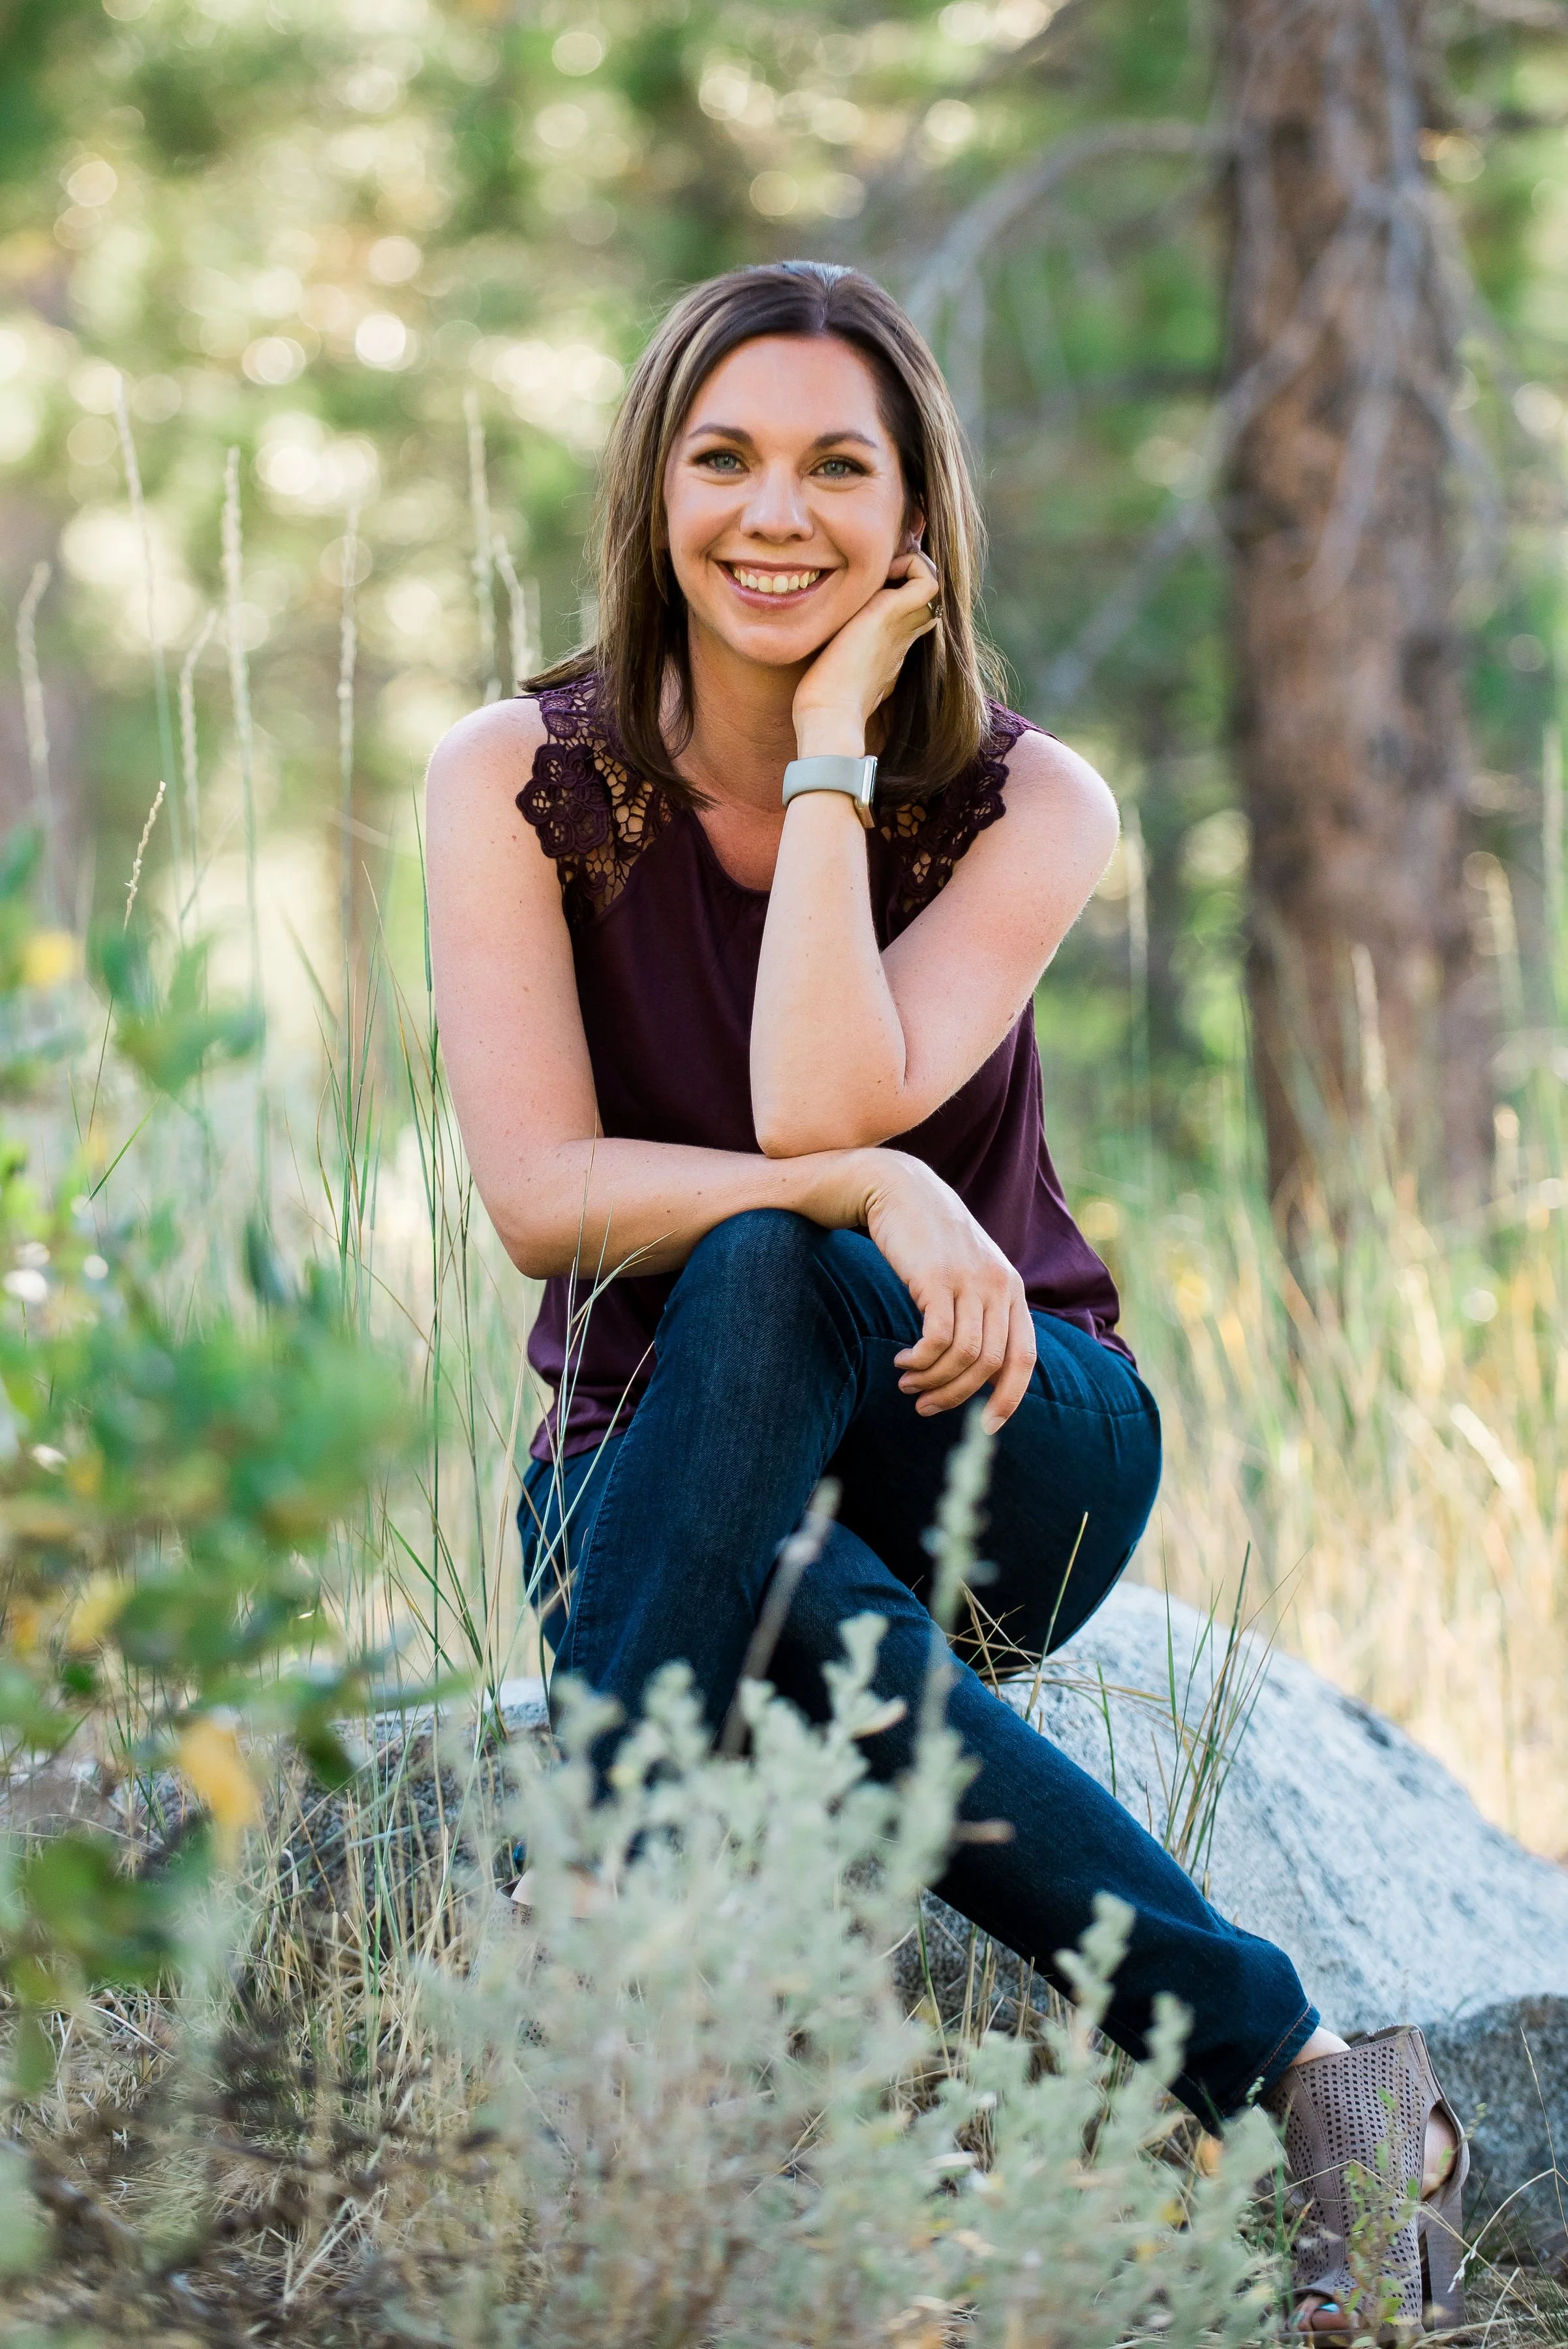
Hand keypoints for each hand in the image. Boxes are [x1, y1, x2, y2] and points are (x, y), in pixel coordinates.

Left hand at [791, 550, 941, 758]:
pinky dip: (913, 565)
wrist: (829, 714)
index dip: (898, 591)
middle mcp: (902, 636)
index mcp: (890, 649)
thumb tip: (827, 645)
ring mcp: (901, 625)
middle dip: (908, 574)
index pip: (909, 614)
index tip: (873, 585)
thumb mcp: (836, 668)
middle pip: (925, 597)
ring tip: (882, 569)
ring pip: (933, 585)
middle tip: (881, 571)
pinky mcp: (891, 614)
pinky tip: (881, 571)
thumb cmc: (823, 700)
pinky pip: (927, 580)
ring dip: (913, 566)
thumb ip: (841, 652)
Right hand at [855, 1149, 1036, 1431]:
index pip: (1024, 1357)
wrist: (895, 1186)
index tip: (987, 1428)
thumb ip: (978, 1308)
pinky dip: (921, 1361)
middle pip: (990, 1364)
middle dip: (957, 1396)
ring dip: (933, 1380)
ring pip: (964, 1356)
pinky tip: (903, 1360)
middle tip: (924, 1405)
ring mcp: (970, 1280)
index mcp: (1011, 1288)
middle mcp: (999, 1285)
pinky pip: (938, 1339)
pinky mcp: (937, 1278)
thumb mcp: (965, 1270)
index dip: (1010, 1398)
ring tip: (907, 1382)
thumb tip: (977, 1367)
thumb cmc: (926, 1236)